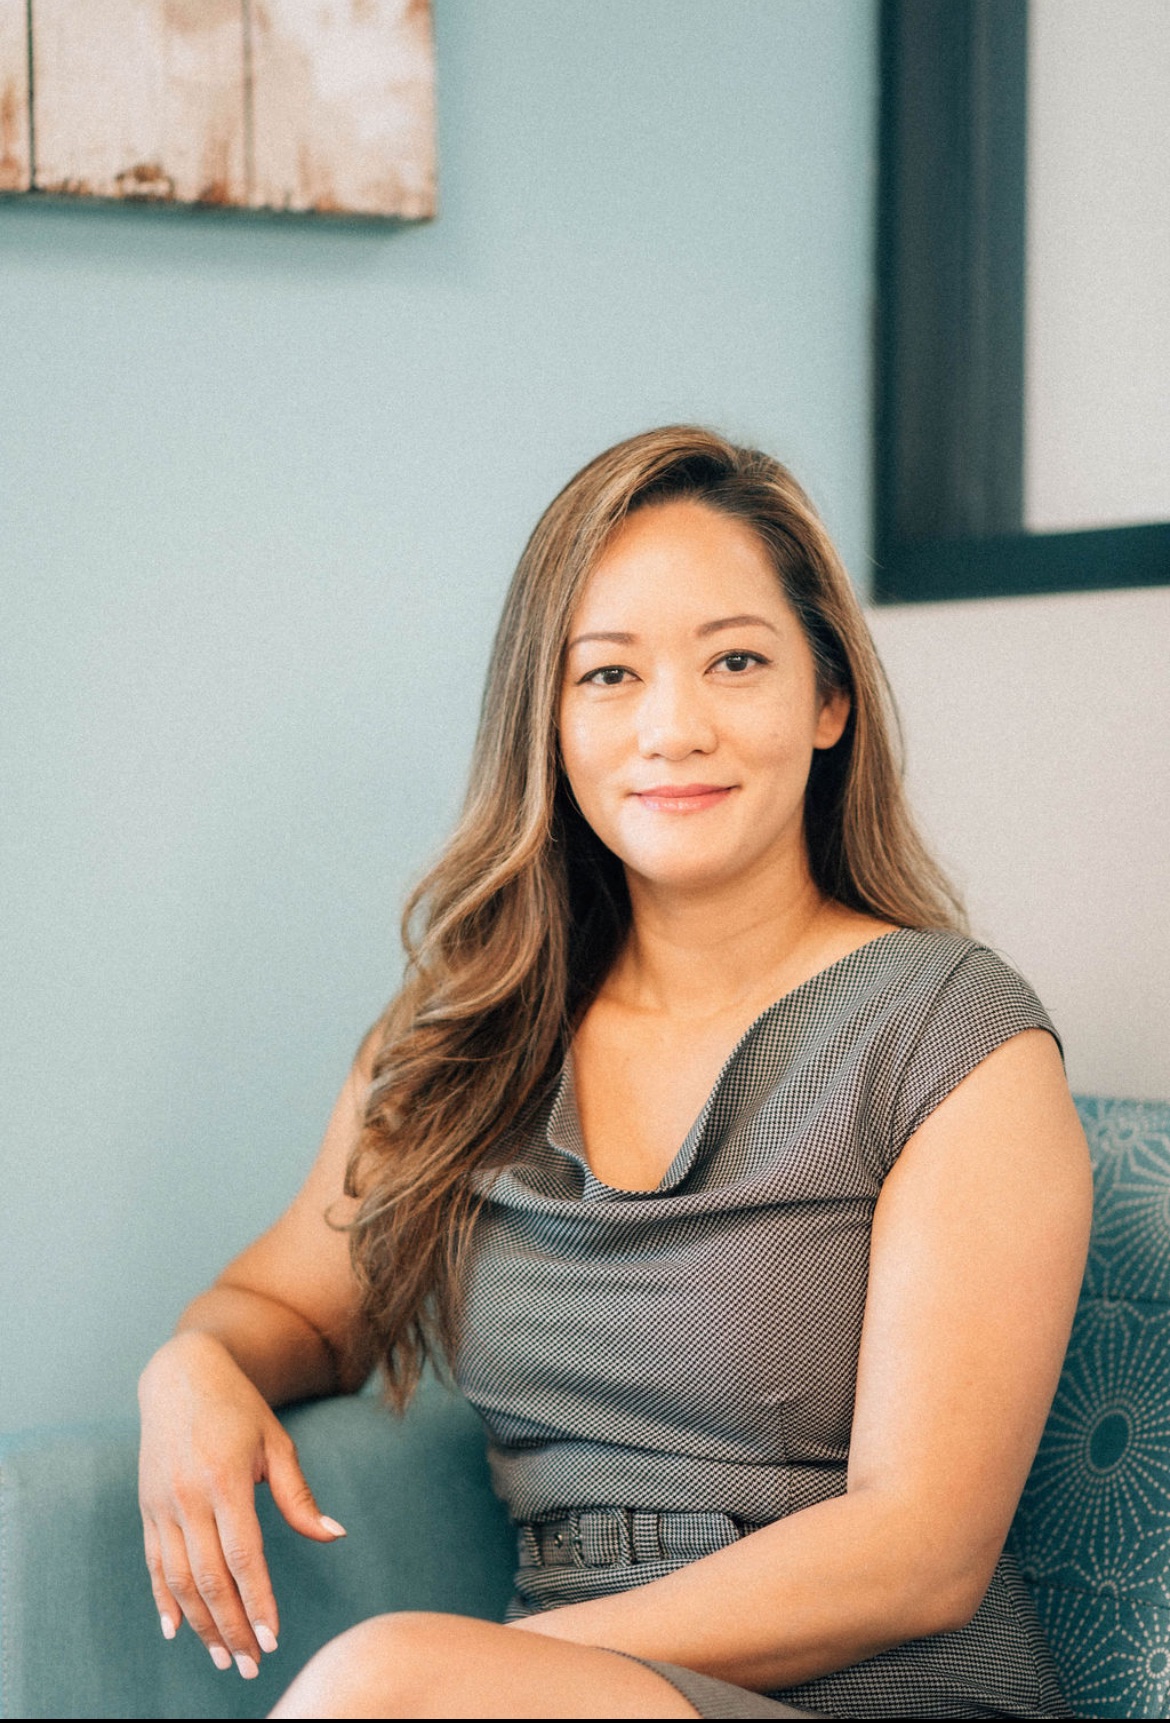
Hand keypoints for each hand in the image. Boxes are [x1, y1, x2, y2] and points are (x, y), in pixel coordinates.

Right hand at [137, 1332, 346, 1678]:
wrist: (181, 1376)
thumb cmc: (240, 1408)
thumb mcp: (276, 1442)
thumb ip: (298, 1496)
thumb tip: (334, 1535)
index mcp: (226, 1479)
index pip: (243, 1556)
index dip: (257, 1600)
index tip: (273, 1638)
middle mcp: (188, 1496)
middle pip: (209, 1579)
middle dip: (232, 1627)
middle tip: (253, 1665)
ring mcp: (162, 1504)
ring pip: (178, 1580)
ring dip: (200, 1624)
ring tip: (224, 1658)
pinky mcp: (146, 1508)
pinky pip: (154, 1564)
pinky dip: (163, 1601)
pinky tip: (177, 1630)